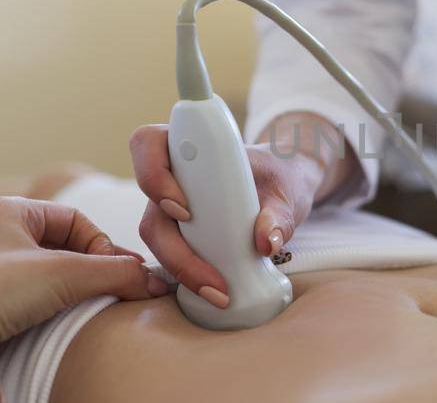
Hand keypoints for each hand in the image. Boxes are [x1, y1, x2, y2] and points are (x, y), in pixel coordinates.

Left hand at [0, 197, 168, 355]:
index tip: (119, 274)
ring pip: (38, 272)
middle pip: (58, 246)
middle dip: (85, 269)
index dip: (103, 246)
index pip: (75, 219)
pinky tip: (42, 323)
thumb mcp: (65, 276)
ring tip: (74, 309)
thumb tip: (157, 282)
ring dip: (63, 289)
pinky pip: (16, 295)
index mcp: (6, 209)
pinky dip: (38, 306)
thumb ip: (117, 274)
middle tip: (104, 292)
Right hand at [127, 112, 353, 306]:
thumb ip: (279, 213)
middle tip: (212, 278)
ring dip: (182, 269)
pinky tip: (212, 292)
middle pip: (151, 210)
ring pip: (157, 239)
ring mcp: (171, 208)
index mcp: (192, 148)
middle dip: (175, 250)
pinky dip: (188, 275)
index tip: (185, 209)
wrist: (282, 190)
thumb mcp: (287, 190)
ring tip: (219, 293)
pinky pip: (170, 255)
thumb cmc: (278, 178)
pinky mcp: (180, 234)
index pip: (149, 145)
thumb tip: (266, 242)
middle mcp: (173, 178)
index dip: (154, 176)